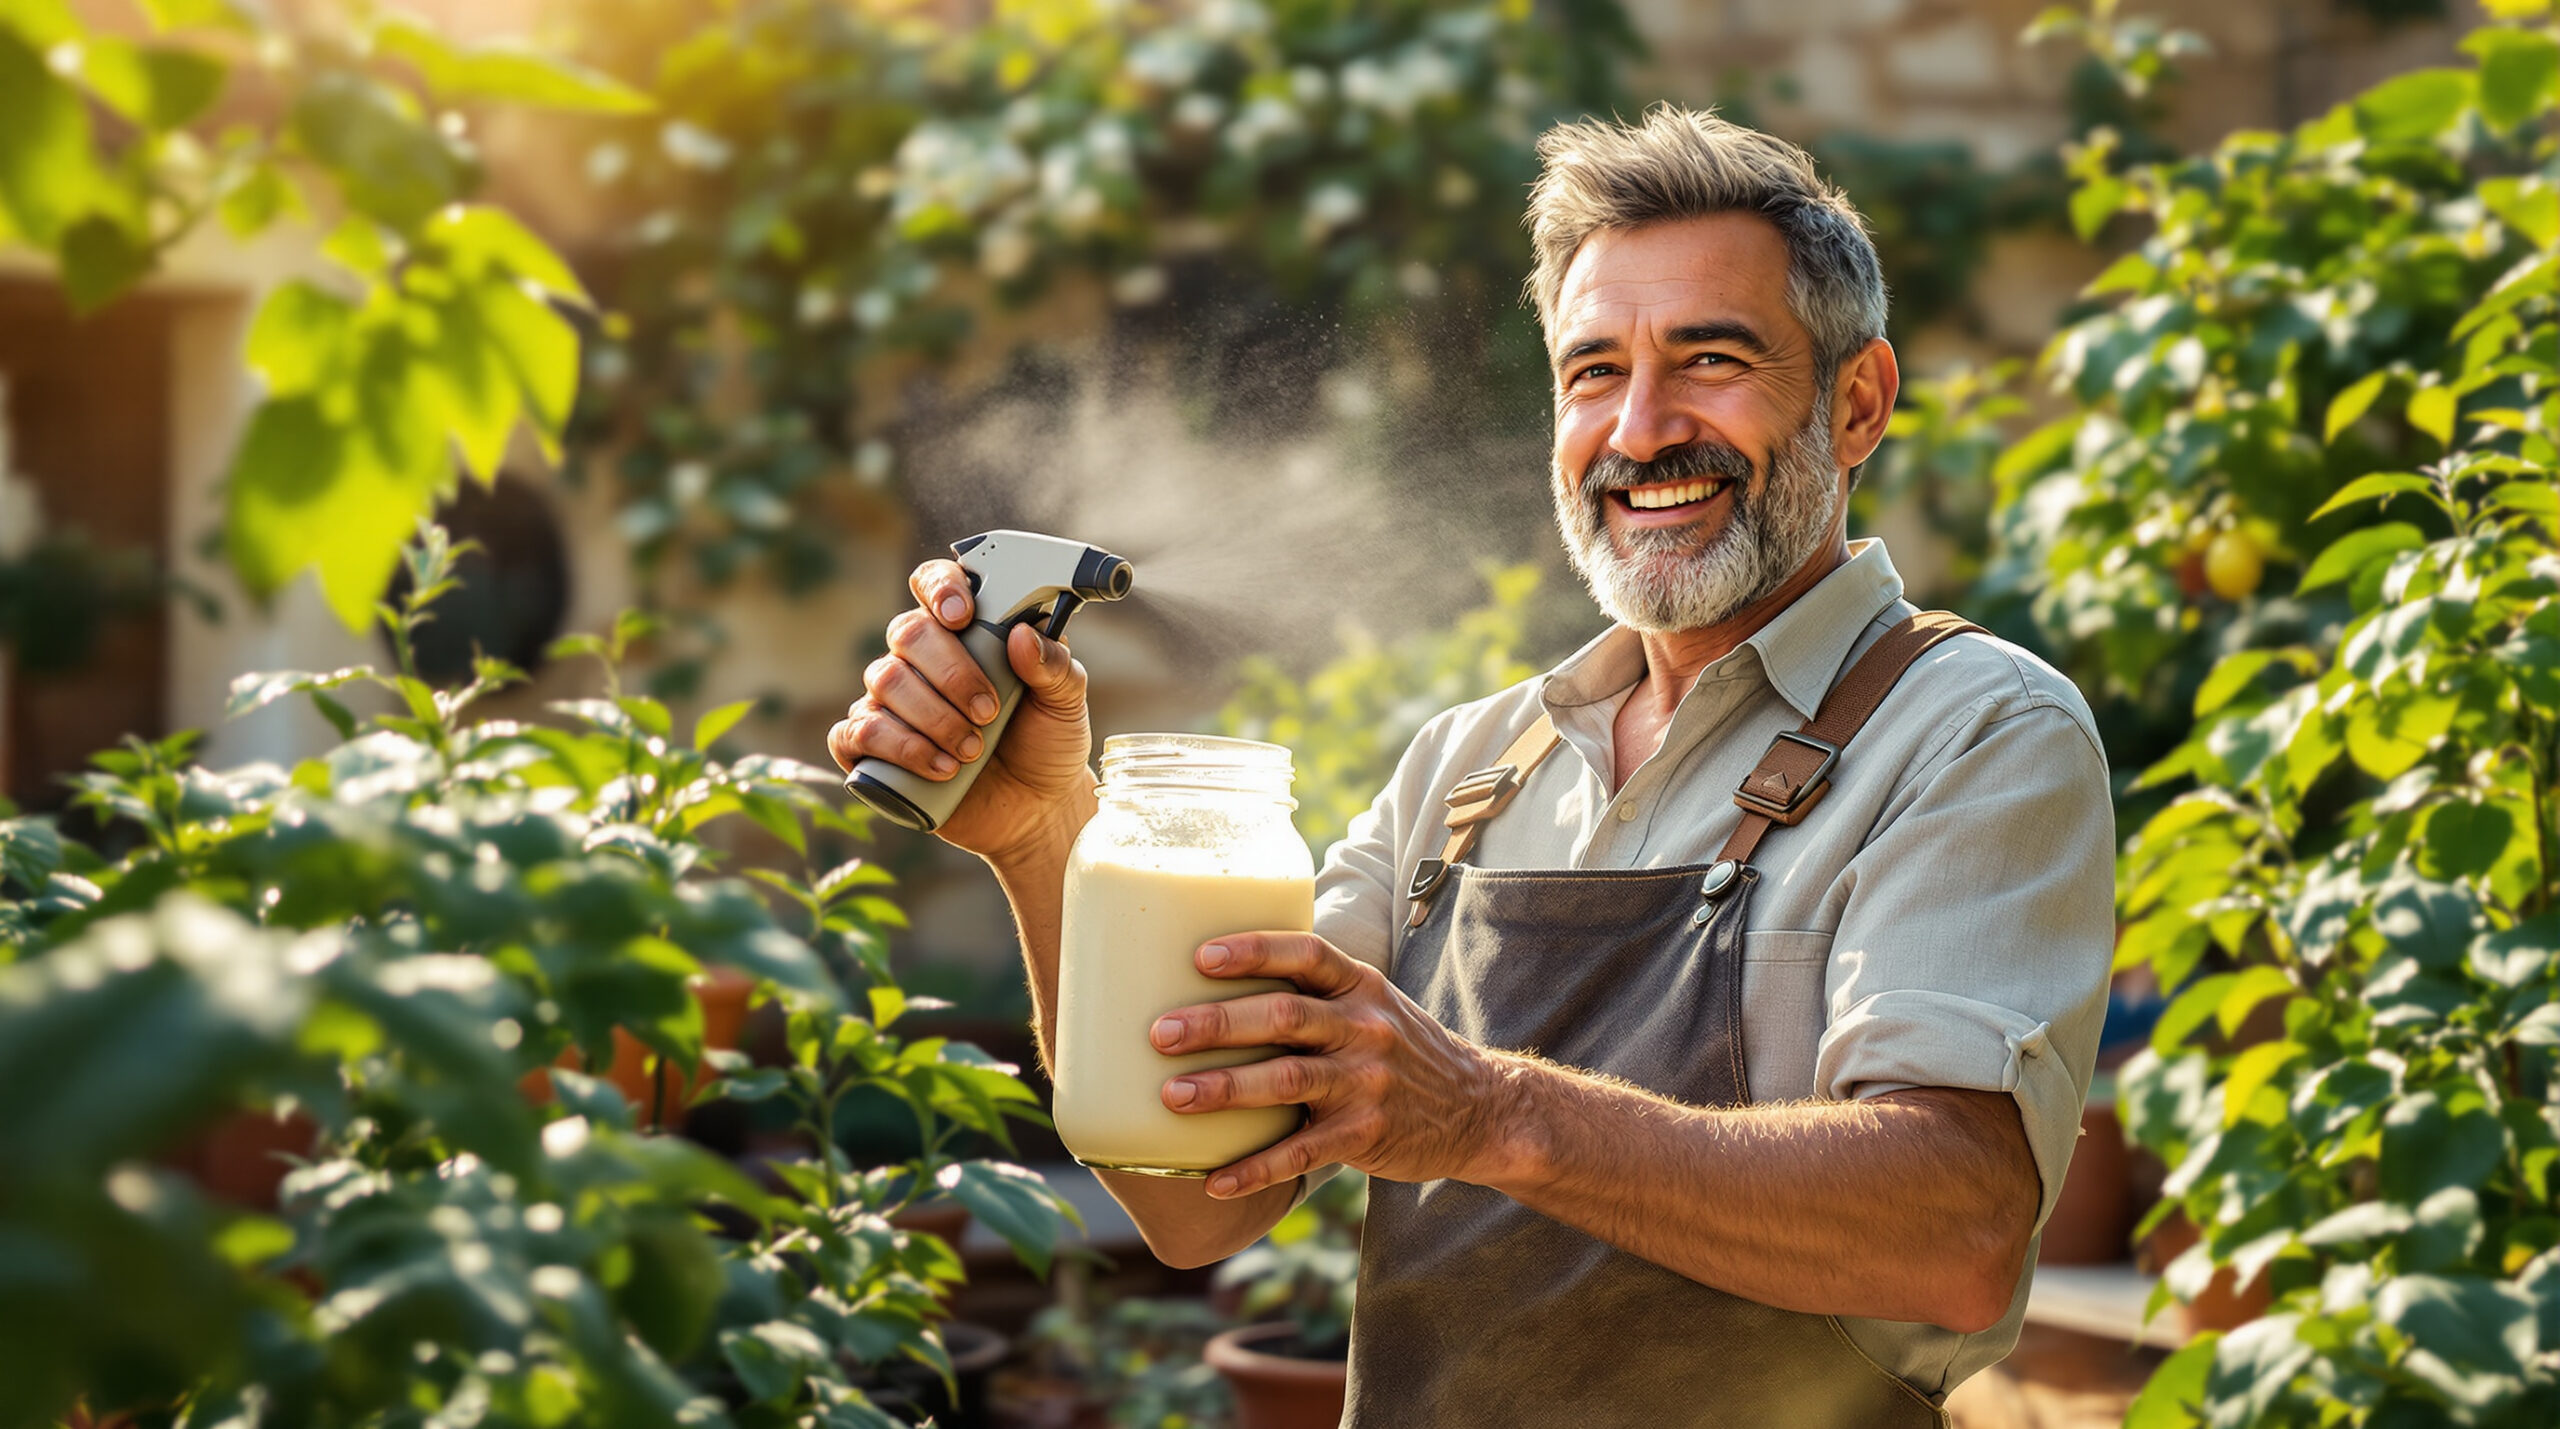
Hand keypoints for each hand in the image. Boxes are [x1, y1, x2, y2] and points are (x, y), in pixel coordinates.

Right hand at [825, 560, 1095, 862]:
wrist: (1036, 809)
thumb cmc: (1046, 743)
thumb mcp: (1066, 702)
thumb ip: (1053, 666)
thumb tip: (1022, 635)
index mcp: (966, 631)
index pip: (933, 583)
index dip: (940, 588)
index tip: (962, 616)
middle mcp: (922, 659)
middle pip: (907, 633)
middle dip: (950, 674)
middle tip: (989, 712)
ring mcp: (893, 702)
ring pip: (884, 681)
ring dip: (932, 717)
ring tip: (973, 751)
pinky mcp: (874, 749)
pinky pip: (855, 732)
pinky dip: (898, 748)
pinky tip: (939, 768)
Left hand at [1147, 933, 1526, 1198]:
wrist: (1479, 1108)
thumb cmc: (1400, 1050)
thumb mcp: (1372, 1003)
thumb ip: (1314, 992)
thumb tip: (1214, 974)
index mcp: (1360, 987)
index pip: (1306, 953)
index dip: (1254, 951)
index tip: (1199, 956)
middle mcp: (1364, 1028)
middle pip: (1284, 1018)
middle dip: (1218, 1024)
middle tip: (1160, 1033)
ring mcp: (1367, 1083)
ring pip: (1287, 1081)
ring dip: (1224, 1090)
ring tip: (1171, 1098)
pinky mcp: (1366, 1135)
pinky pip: (1303, 1153)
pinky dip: (1255, 1169)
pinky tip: (1215, 1180)